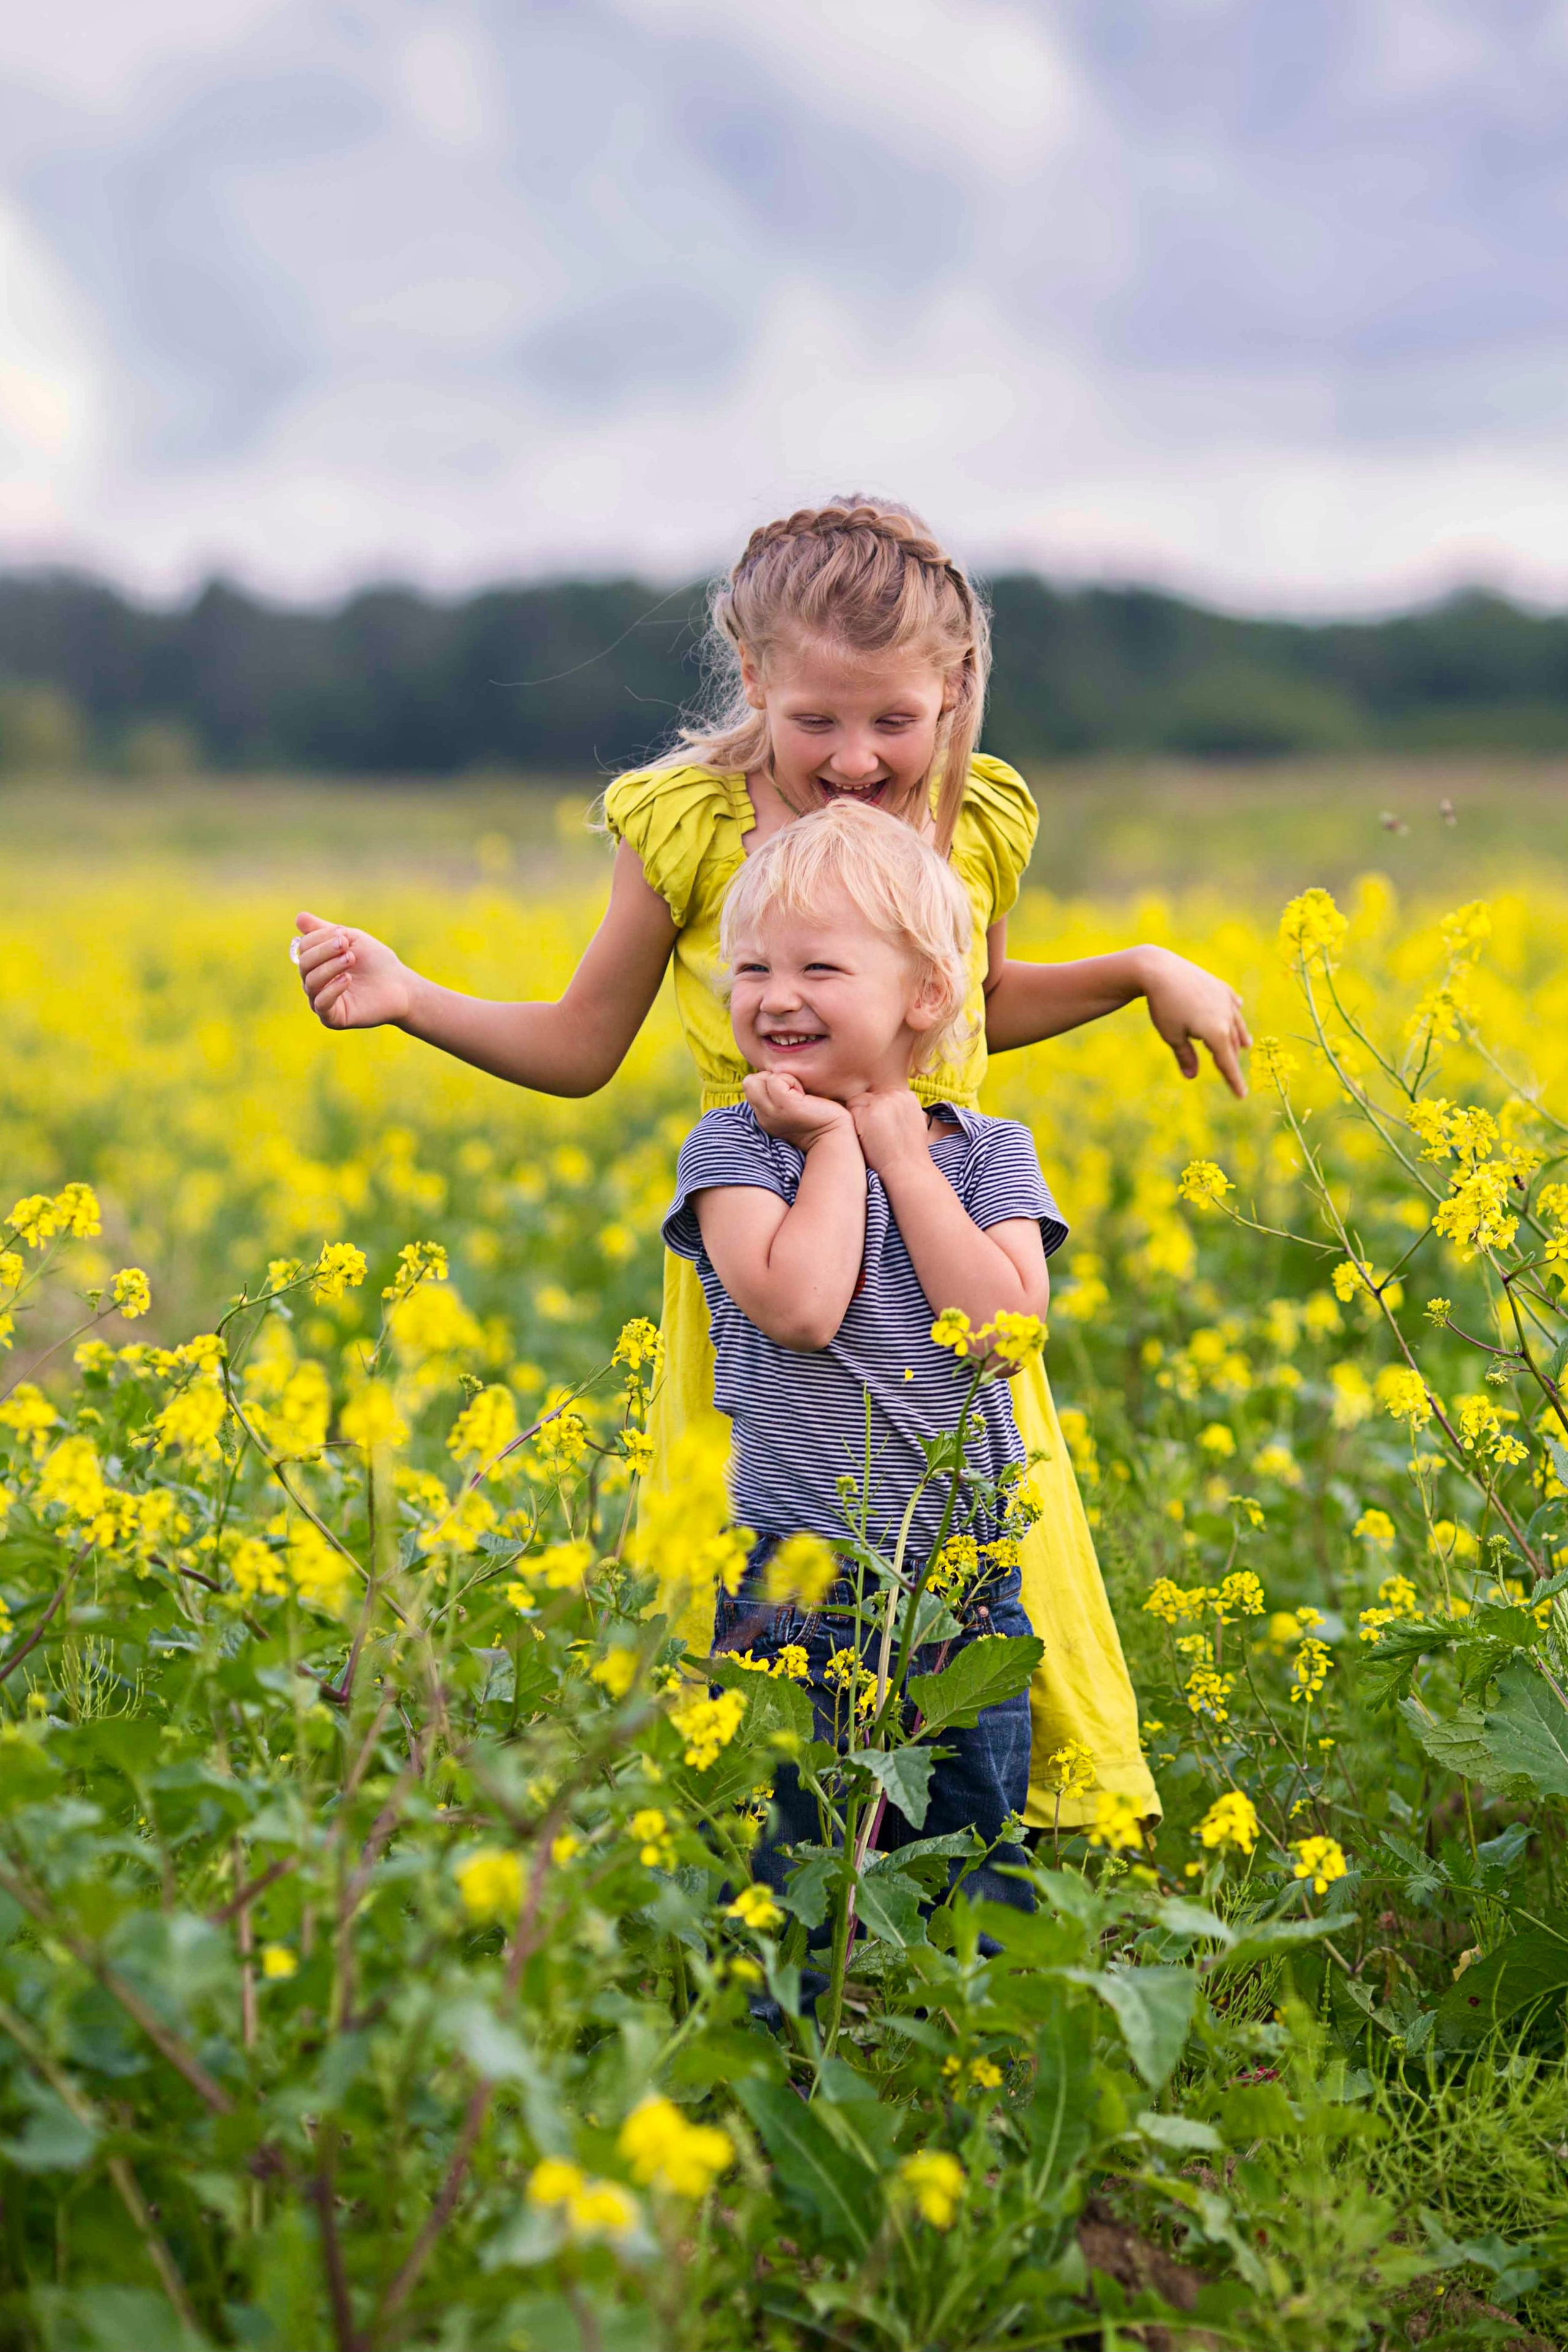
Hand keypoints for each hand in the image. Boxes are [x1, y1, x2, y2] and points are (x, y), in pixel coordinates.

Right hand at [294, 911, 414, 1030]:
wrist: (399, 985)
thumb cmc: (375, 961)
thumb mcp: (351, 939)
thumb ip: (324, 930)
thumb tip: (298, 917)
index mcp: (316, 963)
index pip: (304, 947)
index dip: (320, 938)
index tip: (343, 933)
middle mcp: (314, 982)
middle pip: (304, 964)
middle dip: (324, 951)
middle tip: (345, 945)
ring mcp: (321, 1001)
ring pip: (311, 982)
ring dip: (330, 967)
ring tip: (350, 959)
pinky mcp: (332, 1018)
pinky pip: (321, 1004)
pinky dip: (332, 989)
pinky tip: (347, 979)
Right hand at [743, 1071, 854, 1152]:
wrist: (834, 1137)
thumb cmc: (820, 1119)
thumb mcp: (791, 1108)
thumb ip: (778, 1095)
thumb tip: (775, 1074)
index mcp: (764, 1117)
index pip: (751, 1086)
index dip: (769, 1084)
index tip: (791, 1096)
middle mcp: (763, 1116)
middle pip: (749, 1082)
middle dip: (770, 1079)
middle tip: (794, 1092)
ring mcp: (771, 1111)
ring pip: (758, 1079)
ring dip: (781, 1079)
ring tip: (799, 1094)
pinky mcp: (783, 1105)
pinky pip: (775, 1079)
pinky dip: (790, 1080)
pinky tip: (804, 1095)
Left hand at [849, 1086, 931, 1175]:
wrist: (908, 1169)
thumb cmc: (908, 1153)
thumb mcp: (912, 1122)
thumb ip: (898, 1109)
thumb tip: (882, 1107)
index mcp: (906, 1095)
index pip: (880, 1095)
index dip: (876, 1112)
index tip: (881, 1128)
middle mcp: (894, 1094)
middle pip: (867, 1097)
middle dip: (866, 1113)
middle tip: (874, 1134)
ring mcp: (880, 1102)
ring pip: (856, 1102)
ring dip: (858, 1118)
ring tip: (870, 1137)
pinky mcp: (867, 1113)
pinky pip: (849, 1112)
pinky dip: (852, 1126)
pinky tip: (864, 1139)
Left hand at [1140, 947, 1251, 1097]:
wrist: (1160, 970)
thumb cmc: (1164, 1007)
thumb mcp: (1172, 1036)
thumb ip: (1185, 1056)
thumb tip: (1191, 1076)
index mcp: (1217, 1034)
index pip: (1227, 1064)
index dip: (1234, 1081)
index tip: (1241, 1096)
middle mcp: (1227, 1017)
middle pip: (1231, 1044)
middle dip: (1231, 1059)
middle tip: (1232, 1073)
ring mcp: (1225, 1000)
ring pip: (1236, 1023)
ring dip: (1239, 1036)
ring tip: (1244, 1046)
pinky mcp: (1220, 986)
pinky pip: (1231, 1002)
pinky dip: (1233, 1011)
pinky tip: (1237, 1009)